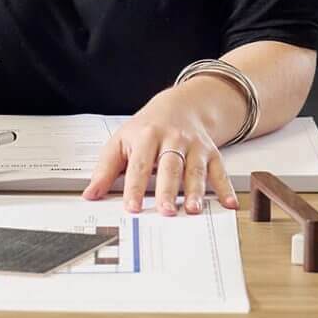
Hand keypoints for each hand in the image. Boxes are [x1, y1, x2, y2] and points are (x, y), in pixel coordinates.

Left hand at [83, 86, 236, 215]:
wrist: (180, 106)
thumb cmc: (146, 129)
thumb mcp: (121, 142)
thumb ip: (105, 169)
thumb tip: (90, 194)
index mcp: (146, 136)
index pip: (140, 165)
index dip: (135, 187)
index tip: (132, 208)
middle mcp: (172, 139)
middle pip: (170, 166)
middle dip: (168, 190)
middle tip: (166, 211)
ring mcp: (194, 146)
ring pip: (195, 169)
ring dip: (195, 191)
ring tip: (193, 210)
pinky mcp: (211, 153)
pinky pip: (220, 171)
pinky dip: (226, 187)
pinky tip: (228, 203)